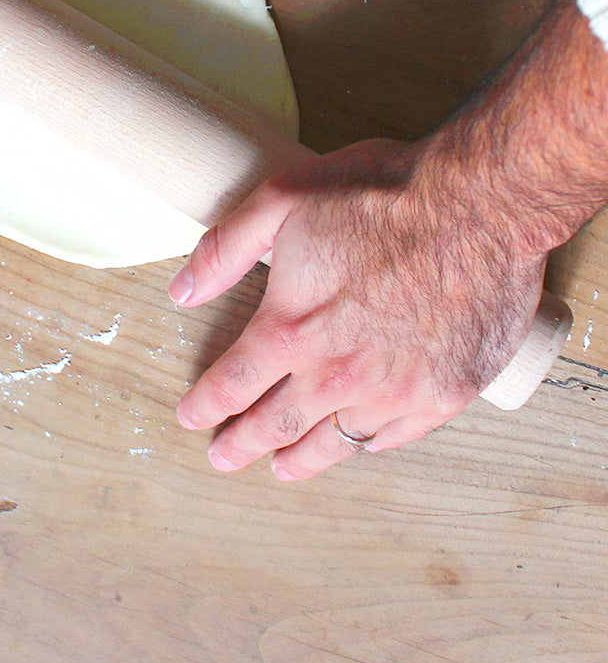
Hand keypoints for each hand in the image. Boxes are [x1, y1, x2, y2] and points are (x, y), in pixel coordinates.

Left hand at [170, 138, 545, 479]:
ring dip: (301, 457)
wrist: (480, 201)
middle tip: (221, 457)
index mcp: (292, 329)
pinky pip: (398, 435)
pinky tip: (358, 444)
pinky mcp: (447, 392)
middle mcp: (339, 373)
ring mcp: (396, 389)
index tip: (190, 418)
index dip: (205, 405)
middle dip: (241, 444)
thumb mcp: (280, 200)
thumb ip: (224, 250)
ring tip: (281, 467)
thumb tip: (181, 291)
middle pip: (276, 424)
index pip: (233, 384)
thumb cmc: (379, 194)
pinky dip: (370, 444)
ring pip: (336, 441)